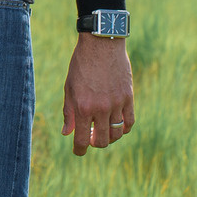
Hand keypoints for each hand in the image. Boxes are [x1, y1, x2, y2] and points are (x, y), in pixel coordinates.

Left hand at [62, 34, 134, 155]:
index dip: (79, 150)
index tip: (78, 152)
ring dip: (109, 137)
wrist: (101, 44)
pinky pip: (129, 122)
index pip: (81, 140)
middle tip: (90, 137)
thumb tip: (66, 133)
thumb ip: (68, 112)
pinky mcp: (128, 97)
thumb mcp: (69, 88)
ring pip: (116, 134)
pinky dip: (124, 128)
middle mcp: (100, 108)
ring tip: (102, 131)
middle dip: (94, 143)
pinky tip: (117, 125)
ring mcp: (116, 104)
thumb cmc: (81, 65)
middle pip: (101, 141)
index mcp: (83, 107)